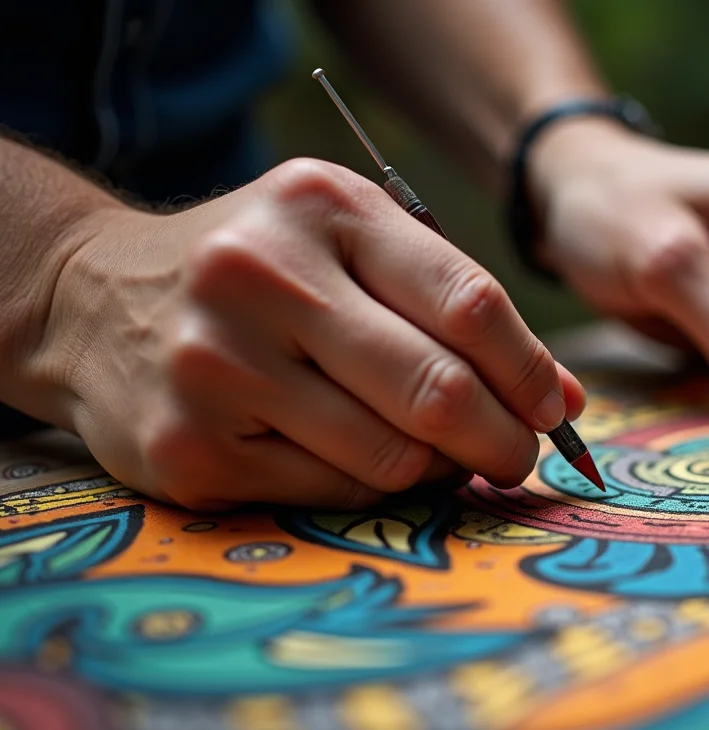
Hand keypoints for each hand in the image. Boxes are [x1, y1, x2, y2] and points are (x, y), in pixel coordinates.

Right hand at [35, 159, 584, 508]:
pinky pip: (331, 493)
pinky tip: (358, 458)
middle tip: (519, 457)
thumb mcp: (351, 247)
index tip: (555, 410)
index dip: (530, 372)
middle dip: (503, 439)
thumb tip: (564, 399)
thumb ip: (454, 308)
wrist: (94, 299)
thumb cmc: (262, 271)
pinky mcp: (188, 449)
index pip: (469, 302)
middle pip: (436, 389)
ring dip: (437, 469)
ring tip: (436, 454)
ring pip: (389, 456)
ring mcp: (216, 366)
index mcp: (321, 207)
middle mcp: (260, 277)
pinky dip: (370, 488)